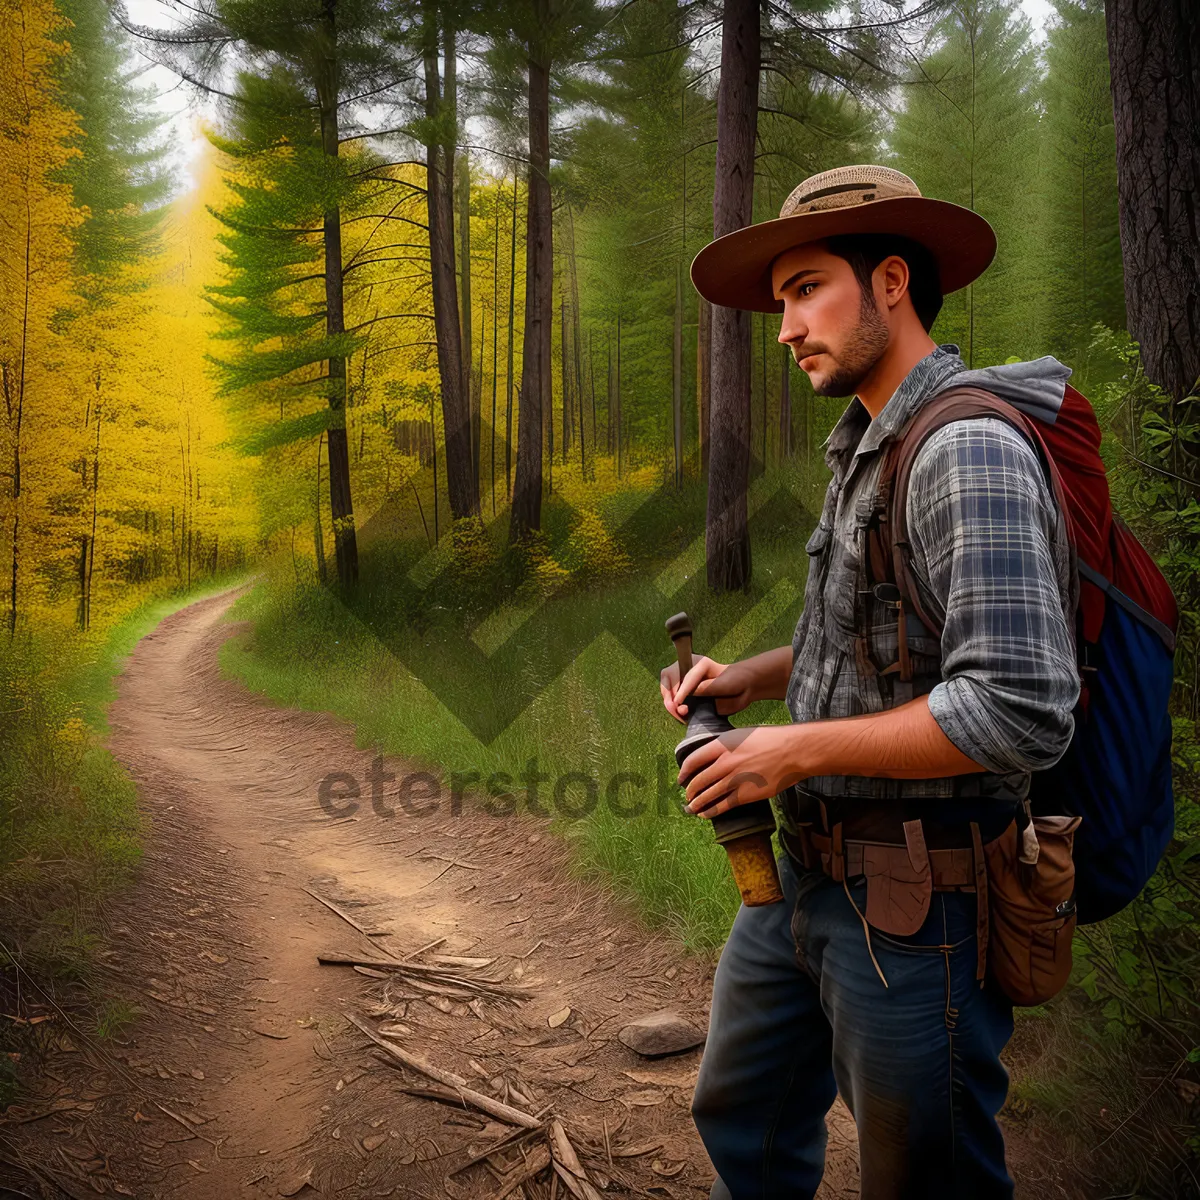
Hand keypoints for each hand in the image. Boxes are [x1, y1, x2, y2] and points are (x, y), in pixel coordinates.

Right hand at [659, 655, 757, 723]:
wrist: (744, 688)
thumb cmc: (737, 681)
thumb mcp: (724, 683)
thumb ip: (707, 687)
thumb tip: (690, 694)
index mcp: (697, 664)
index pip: (685, 676)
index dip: (681, 689)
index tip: (678, 702)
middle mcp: (688, 672)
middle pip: (668, 678)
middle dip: (669, 694)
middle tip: (675, 707)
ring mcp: (686, 684)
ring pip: (667, 690)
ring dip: (669, 703)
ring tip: (680, 712)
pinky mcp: (687, 696)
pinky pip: (673, 701)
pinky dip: (674, 710)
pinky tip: (681, 716)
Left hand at [678, 725, 802, 817]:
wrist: (792, 751)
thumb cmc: (770, 739)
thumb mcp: (742, 734)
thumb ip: (725, 745)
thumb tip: (713, 755)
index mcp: (722, 745)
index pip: (693, 760)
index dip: (683, 771)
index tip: (680, 777)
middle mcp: (726, 762)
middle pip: (698, 780)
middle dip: (689, 790)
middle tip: (686, 795)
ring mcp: (735, 780)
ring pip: (708, 795)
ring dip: (696, 803)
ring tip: (691, 808)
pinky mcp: (746, 794)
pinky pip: (723, 806)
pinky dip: (711, 811)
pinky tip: (705, 814)